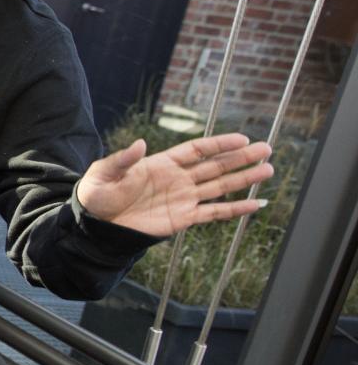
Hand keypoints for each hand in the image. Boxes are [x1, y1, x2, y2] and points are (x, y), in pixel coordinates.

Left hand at [75, 134, 274, 236]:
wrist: (96, 226)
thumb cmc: (97, 196)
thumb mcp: (104, 173)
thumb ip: (123, 159)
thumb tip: (139, 144)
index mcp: (161, 164)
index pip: (197, 150)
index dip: (219, 144)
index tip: (243, 138)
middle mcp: (177, 179)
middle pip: (215, 166)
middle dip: (241, 158)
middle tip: (267, 149)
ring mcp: (183, 198)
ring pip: (220, 187)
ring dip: (244, 179)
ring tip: (268, 170)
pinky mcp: (183, 218)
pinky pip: (214, 213)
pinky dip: (235, 210)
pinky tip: (256, 205)